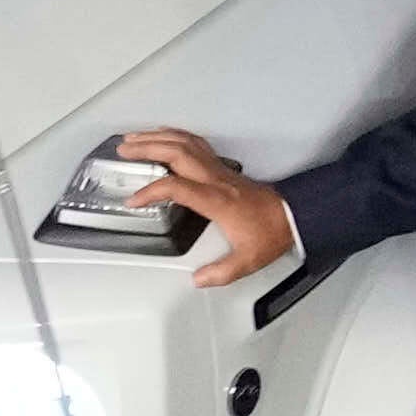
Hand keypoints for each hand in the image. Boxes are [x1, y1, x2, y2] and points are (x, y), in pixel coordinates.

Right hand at [93, 125, 292, 287]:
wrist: (293, 214)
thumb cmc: (271, 232)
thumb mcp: (247, 260)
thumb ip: (221, 272)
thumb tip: (198, 279)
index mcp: (216, 199)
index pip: (177, 187)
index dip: (152, 192)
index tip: (134, 200)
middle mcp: (215, 179)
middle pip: (176, 153)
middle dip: (146, 148)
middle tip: (122, 150)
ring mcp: (219, 169)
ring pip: (185, 143)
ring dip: (157, 137)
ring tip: (134, 138)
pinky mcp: (222, 168)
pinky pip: (196, 143)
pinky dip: (176, 135)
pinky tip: (164, 136)